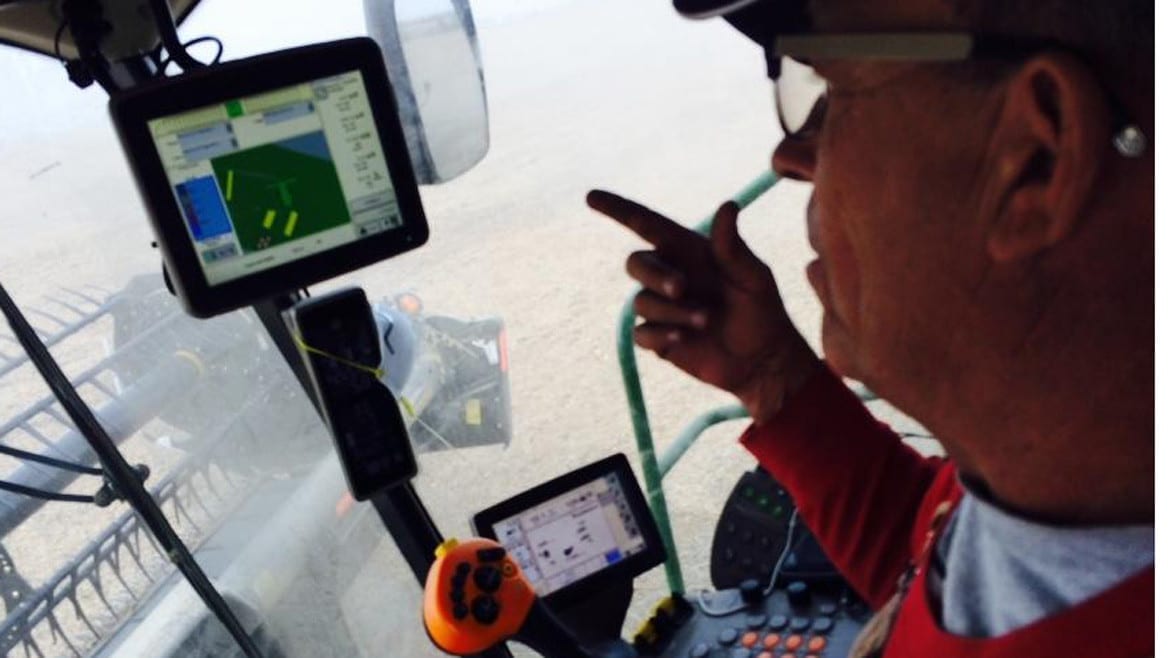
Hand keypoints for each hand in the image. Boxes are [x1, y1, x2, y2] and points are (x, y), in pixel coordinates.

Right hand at [587, 189, 820, 423]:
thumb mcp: (752, 276)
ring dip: (673, 311)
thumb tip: (728, 205)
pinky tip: (683, 338)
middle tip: (681, 289)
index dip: (617, 209)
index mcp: (688, 251)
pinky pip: (641, 332)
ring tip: (706, 321)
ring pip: (642, 301)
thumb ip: (732, 246)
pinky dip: (661, 333)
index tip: (591, 197)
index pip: (646, 225)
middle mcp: (669, 274)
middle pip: (636, 262)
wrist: (762, 359)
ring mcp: (661, 307)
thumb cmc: (762, 310)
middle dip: (655, 274)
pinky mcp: (657, 337)